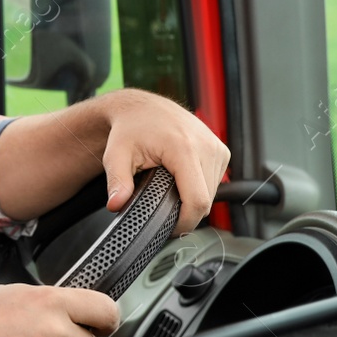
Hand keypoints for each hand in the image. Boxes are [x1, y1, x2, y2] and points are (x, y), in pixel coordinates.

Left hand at [99, 89, 230, 234]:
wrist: (142, 107)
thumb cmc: (129, 129)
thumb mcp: (115, 155)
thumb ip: (117, 181)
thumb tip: (116, 204)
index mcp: (184, 148)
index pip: (198, 201)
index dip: (184, 222)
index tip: (168, 228)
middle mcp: (206, 146)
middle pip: (205, 201)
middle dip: (185, 212)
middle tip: (161, 207)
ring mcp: (217, 147)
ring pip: (212, 194)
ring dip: (193, 199)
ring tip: (169, 189)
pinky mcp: (221, 150)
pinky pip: (215, 182)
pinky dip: (199, 187)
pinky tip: (181, 179)